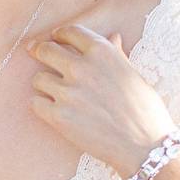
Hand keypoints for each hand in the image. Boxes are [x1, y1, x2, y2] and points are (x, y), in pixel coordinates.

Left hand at [25, 24, 175, 178]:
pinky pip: (36, 102)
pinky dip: (42, 106)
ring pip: (38, 78)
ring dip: (44, 84)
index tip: (54, 37)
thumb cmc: (146, 111)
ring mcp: (68, 92)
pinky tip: (52, 110)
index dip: (59, 34)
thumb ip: (117, 54)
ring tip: (54, 92)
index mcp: (102, 53)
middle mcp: (81, 68)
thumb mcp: (134, 75)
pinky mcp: (59, 116)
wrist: (146, 147)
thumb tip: (113, 36)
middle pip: (45, 50)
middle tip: (34, 51)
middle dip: (39, 50)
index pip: (70, 32)